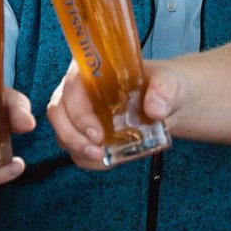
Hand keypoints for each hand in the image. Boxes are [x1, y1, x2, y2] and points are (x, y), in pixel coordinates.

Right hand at [46, 61, 184, 170]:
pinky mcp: (87, 133)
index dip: (78, 112)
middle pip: (58, 112)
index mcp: (94, 69)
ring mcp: (81, 113)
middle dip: (73, 136)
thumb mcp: (169, 81)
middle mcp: (81, 90)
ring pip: (63, 132)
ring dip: (78, 149)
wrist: (171, 102)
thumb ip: (163, 90)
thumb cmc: (164, 84)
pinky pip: (75, 148)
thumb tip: (154, 108)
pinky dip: (87, 159)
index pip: (72, 86)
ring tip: (102, 158)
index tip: (97, 133)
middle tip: (97, 151)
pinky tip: (105, 161)